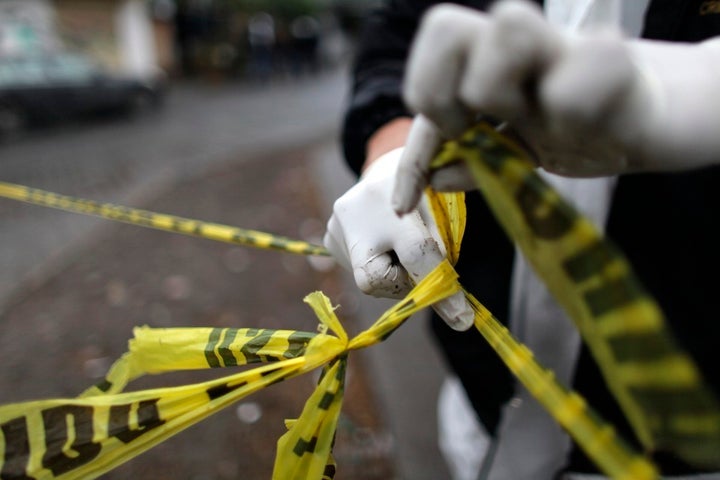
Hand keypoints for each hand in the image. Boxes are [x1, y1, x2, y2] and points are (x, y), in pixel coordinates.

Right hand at [324, 148, 473, 330]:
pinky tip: (383, 243)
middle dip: (405, 283)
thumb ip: (442, 247)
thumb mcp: (442, 207)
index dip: (441, 289)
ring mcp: (336, 226)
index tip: (462, 319)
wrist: (386, 169)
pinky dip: (381, 267)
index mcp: (392, 194)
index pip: (418, 253)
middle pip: (380, 279)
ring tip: (398, 242)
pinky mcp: (329, 239)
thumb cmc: (425, 189)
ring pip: (372, 280)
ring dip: (395, 274)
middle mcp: (355, 211)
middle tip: (419, 267)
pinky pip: (361, 272)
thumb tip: (442, 295)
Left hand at [393, 0, 719, 213]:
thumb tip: (434, 181)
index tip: (407, 205)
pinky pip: (574, 83)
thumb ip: (476, 159)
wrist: (667, 119)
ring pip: (507, 26)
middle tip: (484, 133)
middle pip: (445, 28)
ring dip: (508, 95)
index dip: (411, 148)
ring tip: (545, 125)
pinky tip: (594, 126)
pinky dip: (575, 115)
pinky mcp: (617, 60)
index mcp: (489, 71)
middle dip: (448, 101)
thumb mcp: (521, 152)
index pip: (425, 85)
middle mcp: (519, 49)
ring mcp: (565, 47)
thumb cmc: (589, 128)